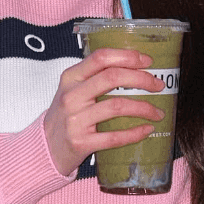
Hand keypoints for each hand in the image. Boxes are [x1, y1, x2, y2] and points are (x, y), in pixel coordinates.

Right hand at [44, 48, 165, 176]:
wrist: (45, 146)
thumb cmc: (66, 114)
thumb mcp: (73, 89)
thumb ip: (95, 77)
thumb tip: (135, 67)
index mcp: (71, 77)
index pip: (101, 58)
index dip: (127, 56)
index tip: (147, 61)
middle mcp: (71, 95)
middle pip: (112, 78)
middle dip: (141, 79)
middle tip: (158, 85)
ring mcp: (75, 120)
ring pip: (117, 106)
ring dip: (144, 108)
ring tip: (158, 112)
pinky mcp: (81, 143)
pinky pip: (114, 137)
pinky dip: (135, 133)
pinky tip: (147, 129)